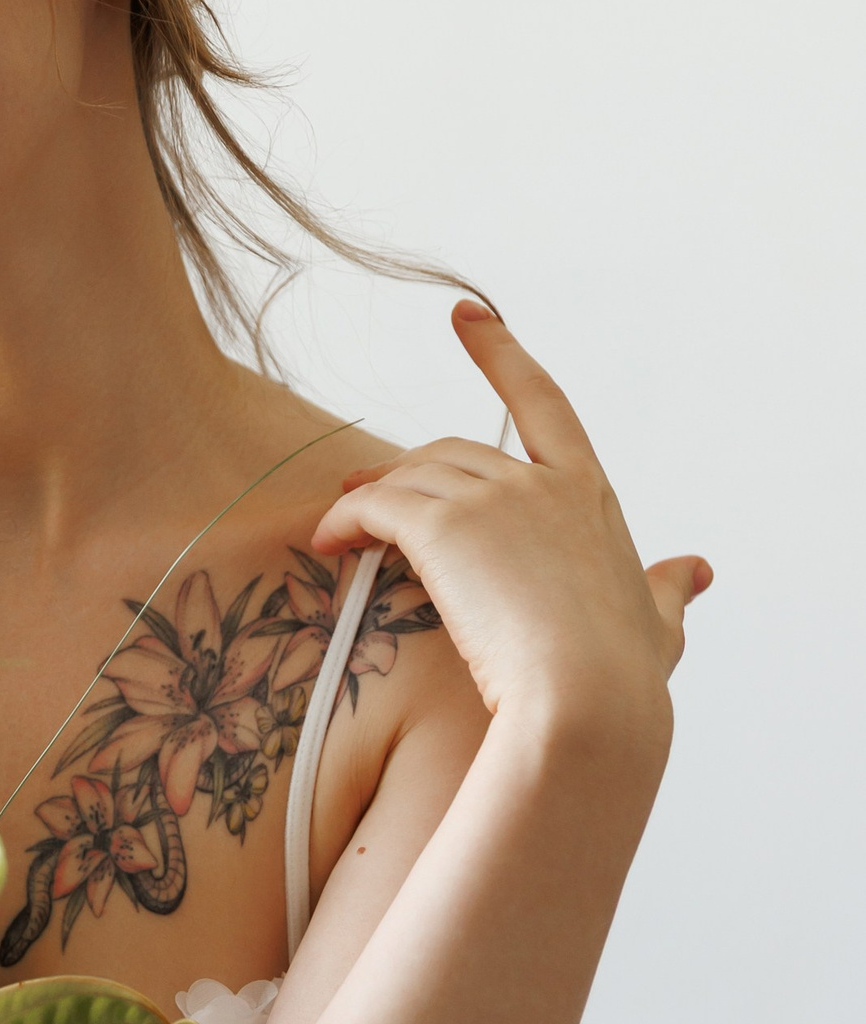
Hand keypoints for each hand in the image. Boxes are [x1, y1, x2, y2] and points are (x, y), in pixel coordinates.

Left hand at [308, 304, 710, 743]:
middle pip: (455, 451)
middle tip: (364, 498)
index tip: (469, 316)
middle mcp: (541, 484)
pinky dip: (346, 521)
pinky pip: (377, 508)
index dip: (503, 355)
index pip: (544, 404)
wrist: (588, 707)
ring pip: (412, 477)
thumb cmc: (623, 681)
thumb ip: (668, 590)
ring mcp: (494, 501)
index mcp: (590, 496)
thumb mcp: (657, 624)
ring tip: (338, 528)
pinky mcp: (445, 528)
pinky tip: (328, 544)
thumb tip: (695, 570)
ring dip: (369, 499)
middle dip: (407, 470)